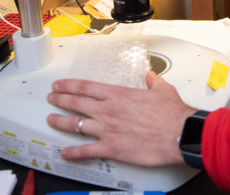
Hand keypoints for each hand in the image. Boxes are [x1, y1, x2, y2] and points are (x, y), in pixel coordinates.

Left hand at [46, 71, 195, 166]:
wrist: (177, 134)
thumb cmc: (171, 114)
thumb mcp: (163, 89)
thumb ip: (153, 81)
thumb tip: (151, 76)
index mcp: (118, 94)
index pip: (86, 87)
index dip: (69, 85)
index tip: (60, 85)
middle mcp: (108, 110)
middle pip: (76, 103)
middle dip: (60, 100)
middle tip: (52, 99)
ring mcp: (107, 130)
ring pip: (76, 125)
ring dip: (60, 122)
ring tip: (51, 120)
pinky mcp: (111, 148)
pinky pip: (86, 151)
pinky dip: (73, 152)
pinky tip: (65, 153)